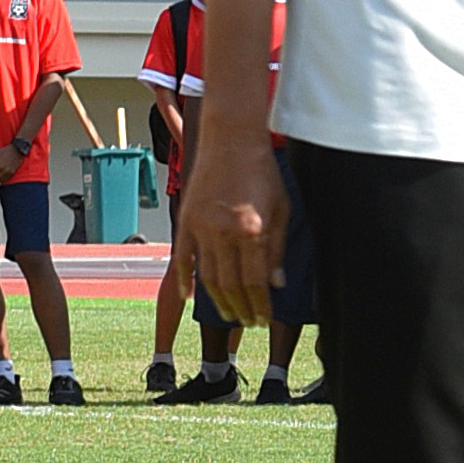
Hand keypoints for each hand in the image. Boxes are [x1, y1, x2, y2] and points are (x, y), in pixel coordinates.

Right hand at [182, 112, 287, 318]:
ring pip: (207, 276)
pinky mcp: (185, 220)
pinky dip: (184, 278)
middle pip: (230, 283)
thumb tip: (276, 284)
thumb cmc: (262, 172)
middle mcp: (224, 231)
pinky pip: (182, 256)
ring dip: (218, 300)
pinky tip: (189, 296)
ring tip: (229, 314)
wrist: (231, 140)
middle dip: (241, 307)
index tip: (263, 319)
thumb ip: (277, 249)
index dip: (259, 304)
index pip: (255, 281)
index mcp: (251, 230)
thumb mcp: (281, 210)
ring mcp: (201, 226)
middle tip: (248, 322)